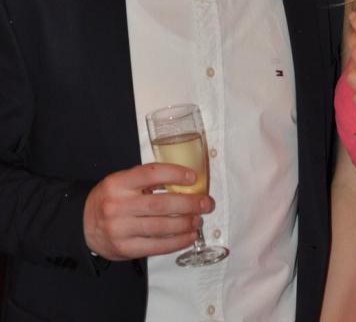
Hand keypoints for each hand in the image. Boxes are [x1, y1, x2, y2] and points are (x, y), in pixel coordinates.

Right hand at [83, 163, 213, 260]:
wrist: (83, 224)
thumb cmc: (112, 199)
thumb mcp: (123, 182)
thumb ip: (148, 180)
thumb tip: (186, 182)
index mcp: (118, 183)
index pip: (150, 174)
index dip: (174, 174)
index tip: (193, 177)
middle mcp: (117, 205)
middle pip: (160, 204)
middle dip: (189, 203)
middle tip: (206, 203)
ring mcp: (120, 229)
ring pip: (161, 226)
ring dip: (186, 223)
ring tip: (199, 220)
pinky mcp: (124, 249)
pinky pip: (156, 246)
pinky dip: (176, 242)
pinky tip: (189, 236)